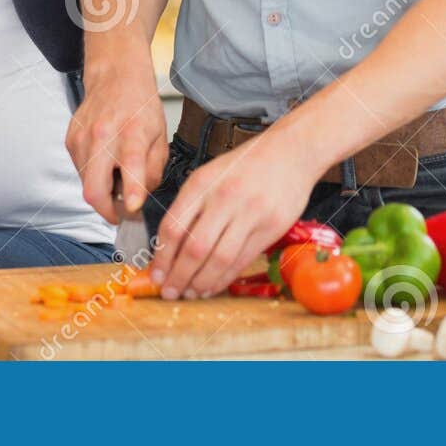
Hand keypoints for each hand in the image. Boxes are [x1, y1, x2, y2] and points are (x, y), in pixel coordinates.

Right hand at [65, 50, 167, 222]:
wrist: (115, 77)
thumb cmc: (141, 107)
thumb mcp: (161, 137)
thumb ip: (153, 172)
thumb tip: (139, 201)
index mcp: (132, 132)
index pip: (131, 164)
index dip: (132, 191)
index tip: (131, 209)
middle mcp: (104, 135)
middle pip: (94, 189)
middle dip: (106, 211)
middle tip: (119, 213)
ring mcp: (83, 138)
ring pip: (85, 184)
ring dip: (101, 190)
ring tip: (116, 175)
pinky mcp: (70, 141)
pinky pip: (80, 171)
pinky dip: (93, 175)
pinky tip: (105, 161)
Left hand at [149, 130, 319, 298]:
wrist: (290, 152)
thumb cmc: (246, 165)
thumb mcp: (210, 175)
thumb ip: (190, 207)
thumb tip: (168, 248)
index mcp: (203, 182)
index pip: (174, 226)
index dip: (161, 257)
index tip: (155, 274)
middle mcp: (225, 197)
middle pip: (195, 248)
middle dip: (178, 276)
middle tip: (169, 292)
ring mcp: (250, 213)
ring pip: (220, 259)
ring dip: (201, 282)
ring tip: (190, 292)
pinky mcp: (271, 228)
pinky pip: (242, 260)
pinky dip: (224, 278)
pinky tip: (213, 285)